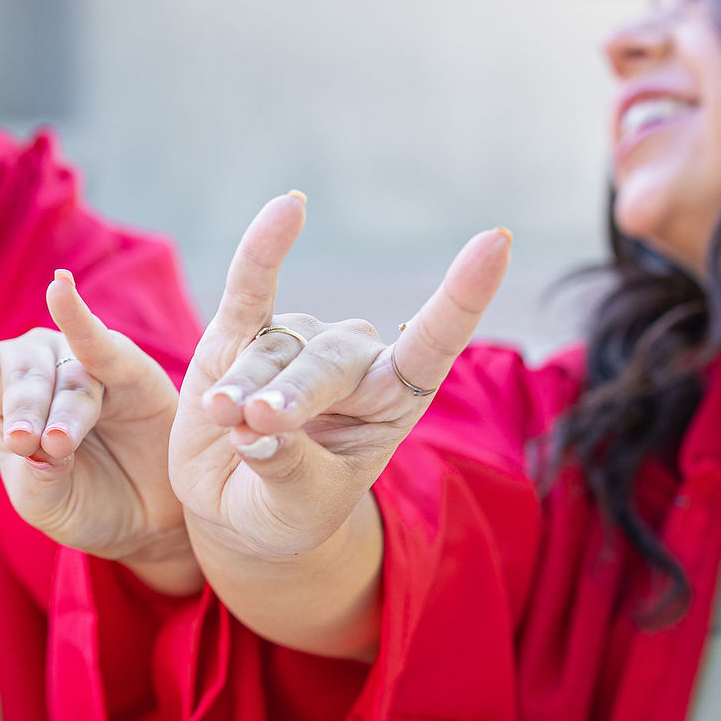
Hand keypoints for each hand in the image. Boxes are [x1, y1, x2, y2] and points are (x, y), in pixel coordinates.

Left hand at [0, 240, 198, 592]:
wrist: (151, 517)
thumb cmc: (88, 502)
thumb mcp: (47, 506)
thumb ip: (38, 483)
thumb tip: (42, 445)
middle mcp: (29, 369)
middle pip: (8, 372)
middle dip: (20, 411)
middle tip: (33, 448)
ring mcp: (77, 363)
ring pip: (58, 377)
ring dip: (62, 416)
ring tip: (66, 449)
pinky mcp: (125, 367)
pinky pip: (98, 343)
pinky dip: (79, 320)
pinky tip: (61, 290)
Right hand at [166, 193, 507, 656]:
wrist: (235, 512)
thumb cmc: (287, 511)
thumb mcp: (297, 509)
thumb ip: (286, 470)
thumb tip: (257, 429)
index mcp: (393, 403)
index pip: (435, 344)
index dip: (463, 297)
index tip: (496, 241)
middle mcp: (353, 364)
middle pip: (330, 362)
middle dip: (294, 393)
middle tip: (260, 424)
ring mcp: (298, 343)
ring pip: (274, 351)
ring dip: (246, 386)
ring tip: (224, 421)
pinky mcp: (240, 333)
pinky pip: (253, 286)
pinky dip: (267, 248)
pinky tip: (288, 208)